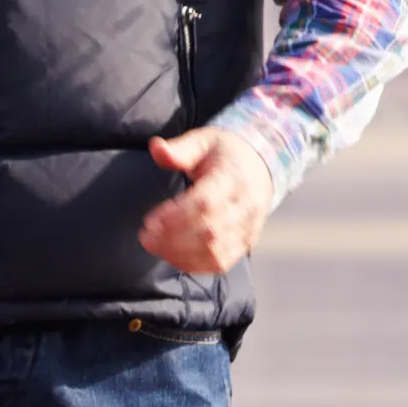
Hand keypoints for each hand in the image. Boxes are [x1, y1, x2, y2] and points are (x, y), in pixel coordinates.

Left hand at [136, 127, 275, 274]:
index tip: (151, 221)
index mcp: (234, 178)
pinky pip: (220, 263)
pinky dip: (194, 265)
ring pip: (215, 252)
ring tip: (155, 246)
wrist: (261, 165)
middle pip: (209, 232)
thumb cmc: (225, 153)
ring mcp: (248, 228)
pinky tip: (173, 257)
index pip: (205, 203)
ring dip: (180, 255)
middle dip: (172, 239)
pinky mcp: (246, 243)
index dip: (175, 217)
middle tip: (146, 237)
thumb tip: (155, 148)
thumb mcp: (204, 141)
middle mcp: (246, 206)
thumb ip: (179, 149)